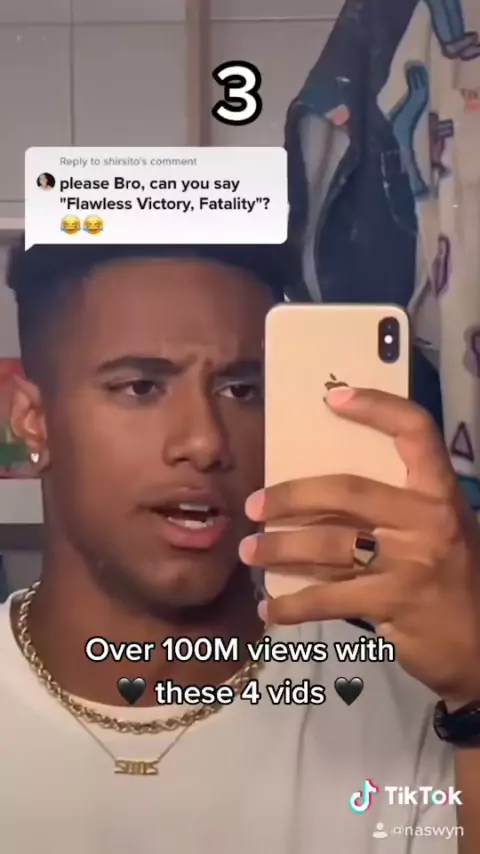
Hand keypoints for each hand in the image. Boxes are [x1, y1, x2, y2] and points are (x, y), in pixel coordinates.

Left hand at [240, 388, 479, 705]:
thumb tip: (318, 495)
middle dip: (291, 496)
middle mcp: (427, 521)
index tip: (333, 398)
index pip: (416, 432)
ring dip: (279, 549)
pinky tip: (270, 608)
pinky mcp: (392, 604)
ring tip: (250, 551)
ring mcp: (410, 563)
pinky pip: (328, 598)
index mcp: (440, 493)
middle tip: (254, 505)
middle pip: (347, 491)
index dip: (377, 407)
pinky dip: (292, 605)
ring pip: (328, 546)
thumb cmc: (451, 575)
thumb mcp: (436, 529)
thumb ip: (393, 508)